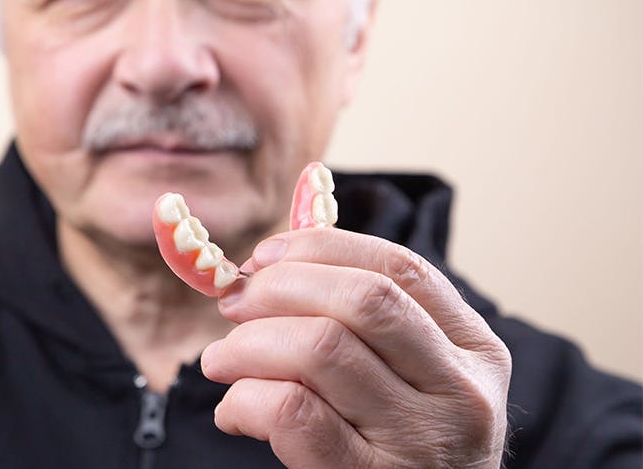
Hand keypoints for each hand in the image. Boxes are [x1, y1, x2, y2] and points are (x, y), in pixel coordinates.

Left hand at [200, 227, 511, 467]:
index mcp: (473, 348)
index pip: (398, 267)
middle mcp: (460, 391)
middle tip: (234, 303)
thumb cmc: (404, 447)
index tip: (264, 256)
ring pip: (320, 348)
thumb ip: (364, 323)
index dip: (320, 249)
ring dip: (248, 343)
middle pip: (361, 299)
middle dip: (279, 287)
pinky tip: (234, 411)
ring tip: (221, 360)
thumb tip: (267, 265)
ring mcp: (420, 440)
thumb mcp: (414, 379)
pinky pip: (292, 411)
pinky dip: (245, 398)